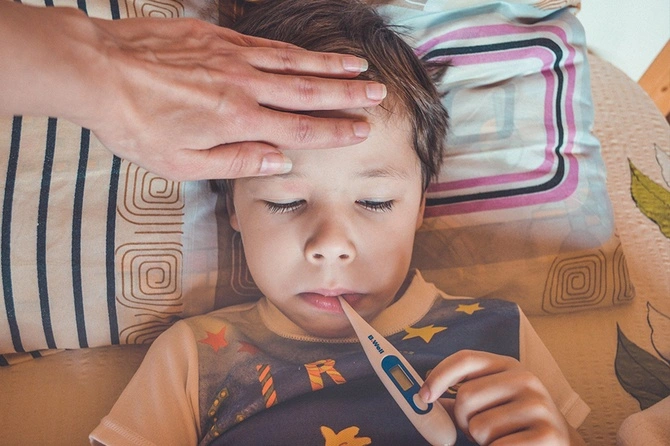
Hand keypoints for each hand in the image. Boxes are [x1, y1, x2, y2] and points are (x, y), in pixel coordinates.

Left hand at [0, 3, 385, 179]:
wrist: (98, 70)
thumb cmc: (136, 124)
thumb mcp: (182, 164)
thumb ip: (235, 163)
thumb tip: (278, 164)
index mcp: (238, 122)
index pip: (300, 128)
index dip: (335, 131)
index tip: (362, 129)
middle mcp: (244, 86)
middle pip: (308, 91)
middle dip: (347, 94)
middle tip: (378, 94)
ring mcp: (233, 58)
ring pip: (293, 63)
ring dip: (329, 67)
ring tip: (358, 68)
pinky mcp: (218, 38)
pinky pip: (266, 45)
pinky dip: (294, 50)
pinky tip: (309, 53)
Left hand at [419, 350, 582, 445]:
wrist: (560, 443)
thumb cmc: (514, 422)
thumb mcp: (492, 399)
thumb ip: (461, 395)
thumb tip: (424, 397)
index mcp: (508, 365)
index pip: (465, 359)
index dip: (439, 375)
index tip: (423, 396)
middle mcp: (526, 379)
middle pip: (465, 397)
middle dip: (462, 420)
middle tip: (477, 430)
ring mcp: (539, 406)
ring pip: (479, 427)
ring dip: (481, 441)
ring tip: (499, 438)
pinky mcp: (547, 435)